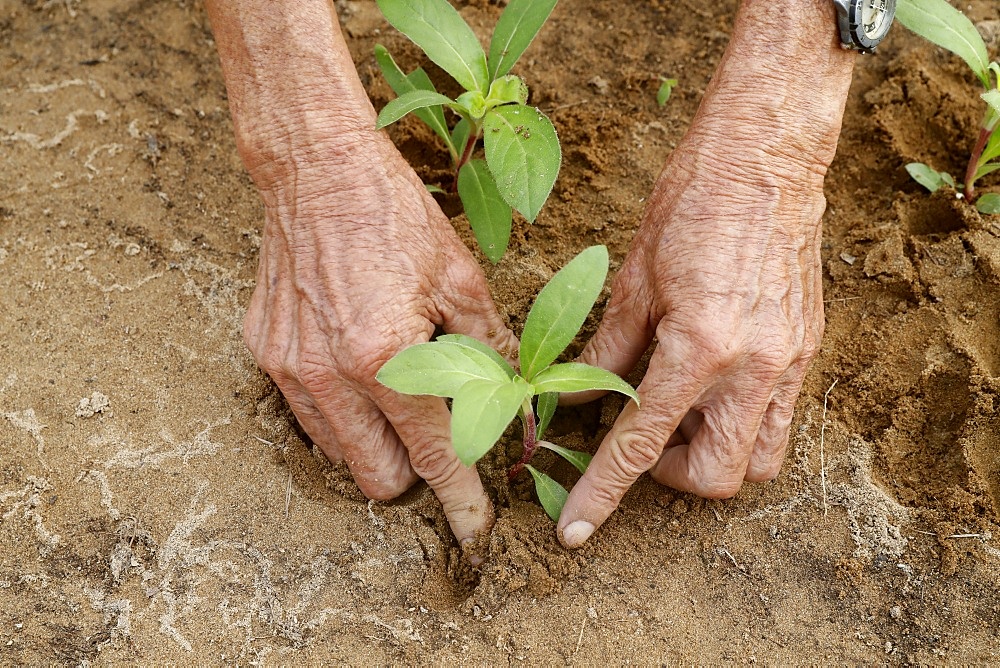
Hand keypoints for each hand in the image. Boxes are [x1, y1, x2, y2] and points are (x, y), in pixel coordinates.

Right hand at [243, 131, 516, 554]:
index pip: (433, 455)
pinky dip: (340, 412)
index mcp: (385, 357)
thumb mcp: (461, 279)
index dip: (461, 501)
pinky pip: (307, 415)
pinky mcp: (267, 353)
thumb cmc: (394, 216)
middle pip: (378, 479)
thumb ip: (491, 351)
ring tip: (396, 394)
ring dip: (374, 444)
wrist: (316, 170)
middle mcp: (329, 374)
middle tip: (439, 436)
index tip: (476, 531)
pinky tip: (358, 367)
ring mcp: (289, 367)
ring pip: (338, 455)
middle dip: (415, 473)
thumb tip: (518, 402)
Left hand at [555, 0, 855, 544]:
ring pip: (761, 461)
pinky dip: (741, 423)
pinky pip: (780, 418)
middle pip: (717, 480)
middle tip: (643, 438)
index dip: (603, 495)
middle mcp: (755, 368)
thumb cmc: (692, 205)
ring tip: (681, 415)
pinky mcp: (808, 350)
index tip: (574, 530)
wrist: (765, 158)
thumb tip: (575, 398)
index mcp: (700, 350)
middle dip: (671, 478)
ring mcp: (790, 363)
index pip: (641, 446)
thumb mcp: (633, 280)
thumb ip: (608, 351)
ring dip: (714, 457)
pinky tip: (712, 384)